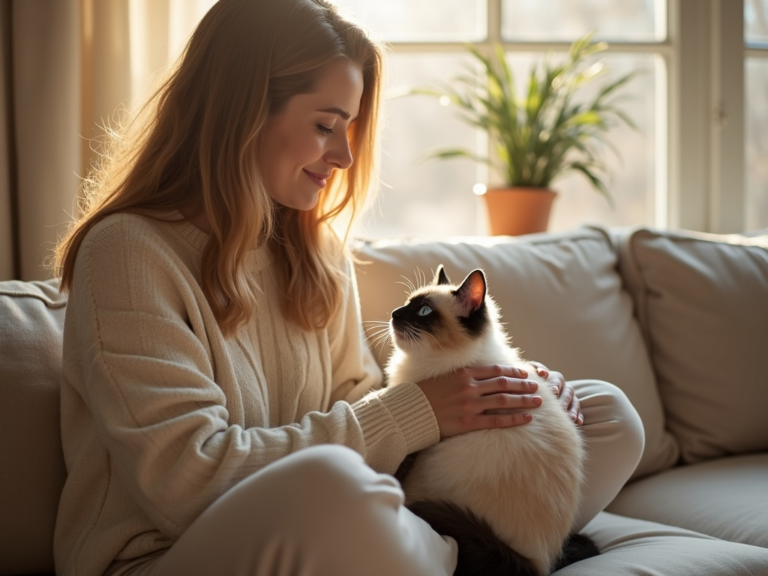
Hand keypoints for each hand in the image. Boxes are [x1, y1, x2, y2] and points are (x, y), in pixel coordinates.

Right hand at [416, 365, 541, 438]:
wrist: (410, 411)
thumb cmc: (425, 393)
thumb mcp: (445, 377)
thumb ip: (463, 376)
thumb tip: (480, 376)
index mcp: (464, 373)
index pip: (495, 370)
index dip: (513, 371)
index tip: (525, 373)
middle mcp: (469, 387)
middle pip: (504, 384)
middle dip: (523, 384)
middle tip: (538, 386)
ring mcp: (470, 405)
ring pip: (504, 401)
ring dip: (524, 400)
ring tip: (538, 400)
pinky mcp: (469, 422)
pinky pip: (497, 421)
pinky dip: (514, 419)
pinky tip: (527, 418)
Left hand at [528, 361, 583, 425]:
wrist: (535, 391)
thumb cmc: (531, 381)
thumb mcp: (530, 371)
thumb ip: (534, 368)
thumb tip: (541, 372)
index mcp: (555, 377)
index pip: (557, 379)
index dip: (556, 384)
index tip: (553, 391)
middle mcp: (564, 386)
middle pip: (567, 392)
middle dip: (564, 399)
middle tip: (560, 407)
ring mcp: (570, 397)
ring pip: (575, 402)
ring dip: (573, 409)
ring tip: (570, 418)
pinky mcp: (573, 407)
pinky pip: (579, 411)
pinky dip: (579, 416)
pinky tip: (578, 423)